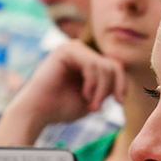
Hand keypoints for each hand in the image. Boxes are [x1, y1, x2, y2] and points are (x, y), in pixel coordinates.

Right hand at [5, 41, 126, 129]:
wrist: (37, 112)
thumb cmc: (61, 107)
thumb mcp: (94, 96)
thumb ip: (107, 84)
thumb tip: (123, 74)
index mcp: (85, 59)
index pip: (114, 66)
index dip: (121, 84)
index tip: (118, 102)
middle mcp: (79, 50)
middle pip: (112, 64)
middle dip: (109, 89)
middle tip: (97, 108)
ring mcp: (72, 48)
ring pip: (104, 65)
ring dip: (101, 89)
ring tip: (91, 105)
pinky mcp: (66, 50)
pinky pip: (92, 64)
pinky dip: (93, 82)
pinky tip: (84, 94)